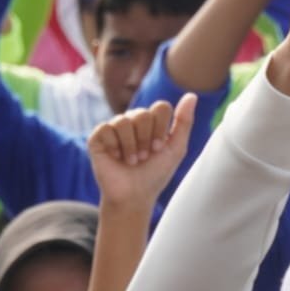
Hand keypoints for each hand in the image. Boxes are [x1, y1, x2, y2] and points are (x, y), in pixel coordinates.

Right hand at [87, 93, 196, 207]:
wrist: (134, 195)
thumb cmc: (156, 173)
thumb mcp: (176, 148)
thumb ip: (184, 122)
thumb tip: (192, 95)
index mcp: (152, 121)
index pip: (161, 107)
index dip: (161, 129)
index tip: (159, 148)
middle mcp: (132, 120)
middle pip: (143, 113)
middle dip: (147, 139)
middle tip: (144, 157)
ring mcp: (114, 127)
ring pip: (124, 120)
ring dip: (132, 146)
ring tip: (132, 161)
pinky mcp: (97, 137)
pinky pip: (106, 128)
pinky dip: (115, 147)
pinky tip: (116, 157)